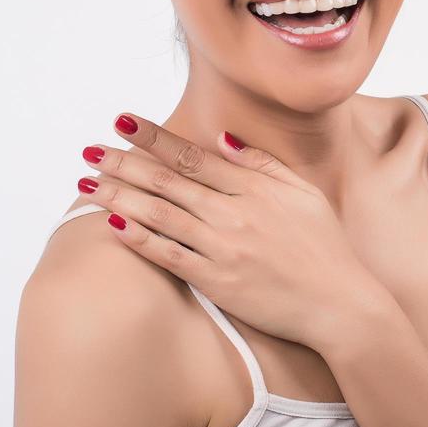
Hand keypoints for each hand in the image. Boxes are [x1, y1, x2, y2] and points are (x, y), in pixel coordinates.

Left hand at [75, 112, 394, 352]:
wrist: (340, 304)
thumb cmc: (325, 248)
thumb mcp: (303, 193)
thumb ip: (261, 164)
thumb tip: (222, 138)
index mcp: (254, 187)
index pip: (193, 155)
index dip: (154, 137)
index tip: (123, 122)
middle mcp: (234, 212)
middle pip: (168, 181)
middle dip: (124, 163)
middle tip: (90, 151)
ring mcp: (224, 247)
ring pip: (161, 214)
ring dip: (120, 196)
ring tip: (87, 183)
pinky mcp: (217, 281)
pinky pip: (170, 255)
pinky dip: (141, 238)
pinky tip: (113, 224)